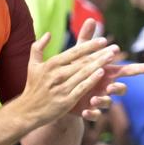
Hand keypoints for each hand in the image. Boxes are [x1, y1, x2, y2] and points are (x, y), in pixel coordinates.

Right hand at [14, 33, 129, 129]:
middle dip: (100, 54)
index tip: (103, 40)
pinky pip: (81, 88)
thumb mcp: (32, 65)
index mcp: (51, 64)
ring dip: (99, 64)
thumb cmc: (33, 86)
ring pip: (84, 73)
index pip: (74, 52)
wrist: (28, 111)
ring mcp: (62, 87)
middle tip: (115, 48)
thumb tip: (48, 34)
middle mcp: (57, 74)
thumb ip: (38, 48)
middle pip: (82, 61)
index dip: (89, 46)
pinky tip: (102, 73)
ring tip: (112, 57)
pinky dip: (91, 80)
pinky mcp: (66, 100)